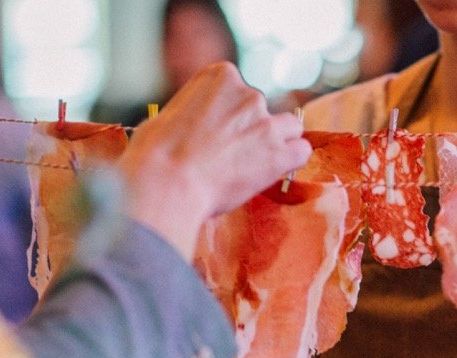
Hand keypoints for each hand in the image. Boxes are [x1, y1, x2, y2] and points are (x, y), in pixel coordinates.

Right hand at [118, 62, 311, 259]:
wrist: (167, 182)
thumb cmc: (155, 154)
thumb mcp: (169, 114)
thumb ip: (194, 112)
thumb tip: (193, 125)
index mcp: (220, 76)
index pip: (239, 90)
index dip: (230, 115)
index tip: (218, 132)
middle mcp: (247, 93)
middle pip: (262, 110)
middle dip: (251, 130)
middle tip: (232, 156)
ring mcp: (266, 122)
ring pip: (290, 127)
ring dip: (277, 143)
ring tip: (254, 164)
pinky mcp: (279, 152)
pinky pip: (301, 151)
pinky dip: (292, 162)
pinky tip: (274, 172)